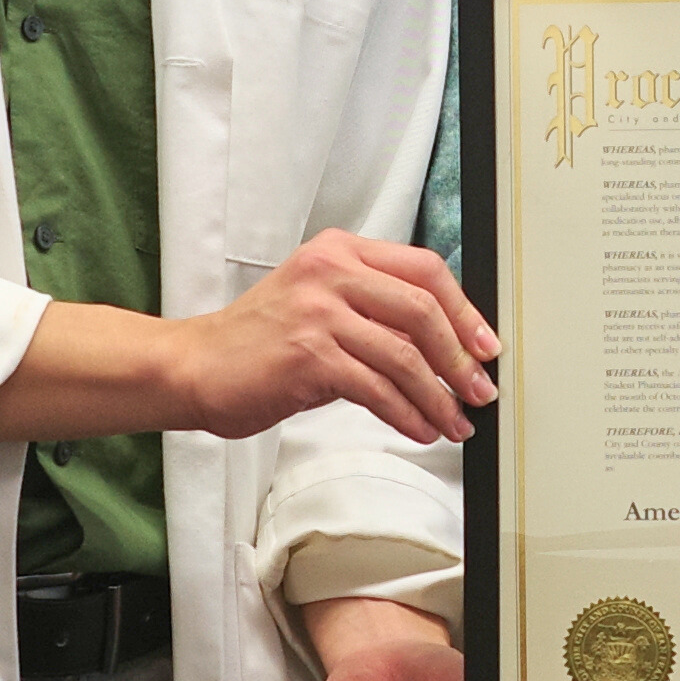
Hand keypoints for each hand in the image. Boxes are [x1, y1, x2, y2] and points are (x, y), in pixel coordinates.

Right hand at [172, 232, 500, 442]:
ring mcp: (318, 312)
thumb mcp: (318, 304)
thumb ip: (371, 311)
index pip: (425, 269)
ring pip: (404, 355)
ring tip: (454, 422)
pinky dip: (406, 414)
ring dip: (438, 397)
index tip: (485, 345)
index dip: (465, 310)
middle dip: (460, 358)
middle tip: (478, 391)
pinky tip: (419, 429)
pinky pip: (376, 389)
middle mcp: (330, 272)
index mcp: (339, 251)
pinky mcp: (308, 355)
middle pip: (423, 309)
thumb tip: (440, 348)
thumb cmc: (258, 343)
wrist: (195, 366)